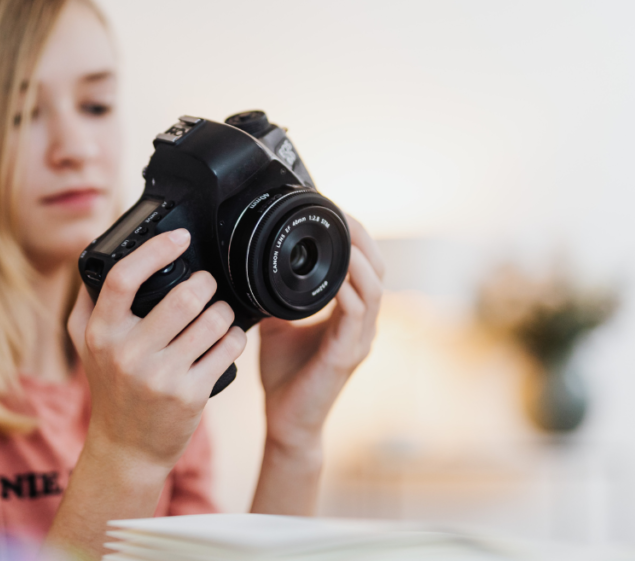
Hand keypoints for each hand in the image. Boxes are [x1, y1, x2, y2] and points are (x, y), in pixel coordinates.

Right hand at [67, 229, 246, 470]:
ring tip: (218, 313)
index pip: (123, 278)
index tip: (180, 237)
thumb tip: (98, 253)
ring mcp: (160, 376)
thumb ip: (88, 301)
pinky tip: (227, 338)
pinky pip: (227, 348)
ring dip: (223, 310)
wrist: (126, 449)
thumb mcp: (87, 346)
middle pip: (184, 296)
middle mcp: (127, 353)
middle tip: (207, 286)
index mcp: (100, 333)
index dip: (156, 250)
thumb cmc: (112, 389)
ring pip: (212, 320)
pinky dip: (234, 337)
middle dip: (205, 283)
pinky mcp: (190, 395)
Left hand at [258, 215, 385, 451]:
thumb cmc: (286, 376)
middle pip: (378, 270)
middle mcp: (362, 325)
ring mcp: (359, 340)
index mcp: (350, 315)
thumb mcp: (278, 324)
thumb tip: (256, 267)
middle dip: (362, 238)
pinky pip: (355, 315)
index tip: (336, 213)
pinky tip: (336, 277)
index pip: (365, 267)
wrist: (286, 421)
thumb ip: (277, 296)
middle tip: (342, 214)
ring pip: (373, 289)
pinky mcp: (347, 356)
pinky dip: (348, 291)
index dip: (356, 238)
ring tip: (343, 234)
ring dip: (359, 258)